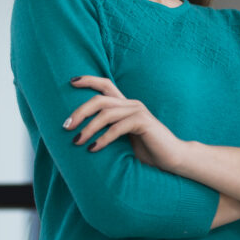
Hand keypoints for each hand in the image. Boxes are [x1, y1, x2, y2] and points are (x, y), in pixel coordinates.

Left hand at [63, 75, 186, 170]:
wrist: (173, 160)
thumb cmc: (146, 150)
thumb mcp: (122, 139)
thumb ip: (107, 131)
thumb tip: (79, 135)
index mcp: (125, 105)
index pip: (105, 85)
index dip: (88, 80)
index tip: (70, 81)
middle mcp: (131, 104)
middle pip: (99, 99)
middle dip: (80, 112)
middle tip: (66, 126)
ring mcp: (138, 111)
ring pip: (106, 113)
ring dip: (88, 128)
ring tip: (76, 141)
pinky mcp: (143, 122)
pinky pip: (117, 128)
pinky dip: (103, 139)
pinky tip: (93, 149)